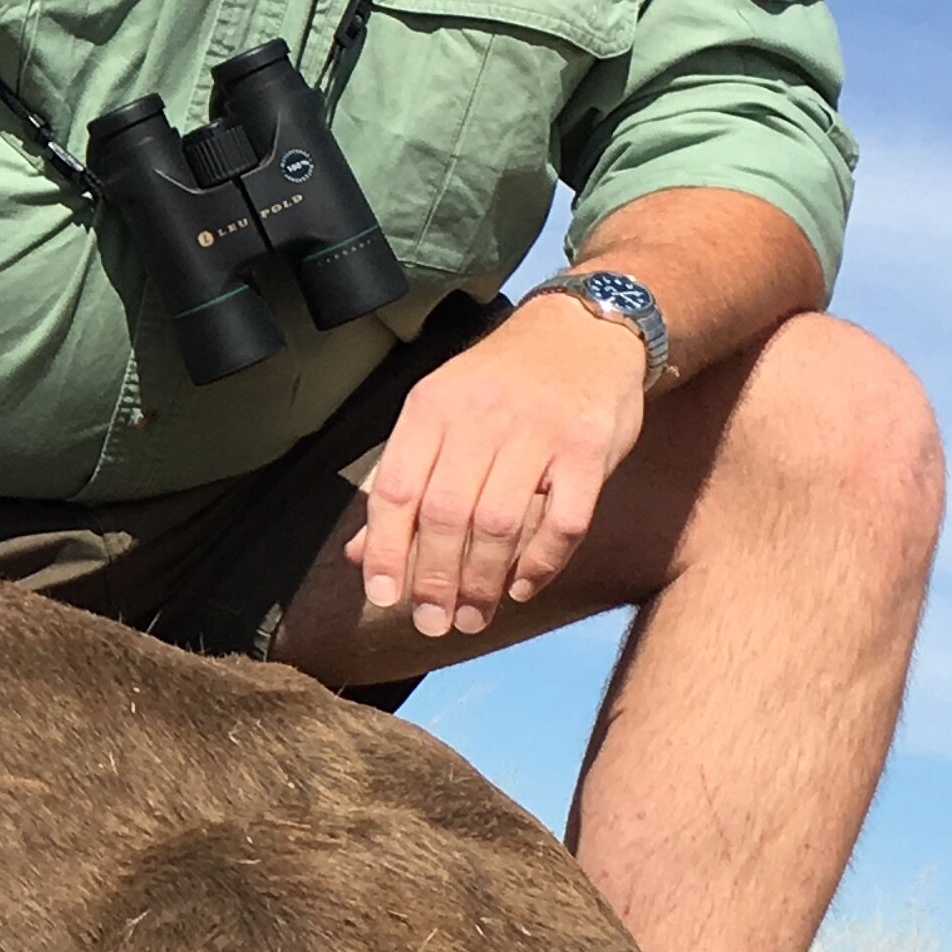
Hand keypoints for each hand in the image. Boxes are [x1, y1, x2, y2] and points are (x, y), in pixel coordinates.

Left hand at [349, 293, 649, 637]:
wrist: (584, 330)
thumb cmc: (501, 383)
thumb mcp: (441, 413)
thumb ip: (404, 480)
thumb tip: (362, 554)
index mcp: (432, 408)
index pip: (396, 490)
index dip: (385, 550)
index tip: (382, 597)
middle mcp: (480, 417)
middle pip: (444, 514)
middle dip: (433, 579)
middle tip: (432, 621)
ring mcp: (538, 432)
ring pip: (498, 524)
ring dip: (482, 581)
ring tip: (473, 616)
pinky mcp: (589, 449)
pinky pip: (564, 521)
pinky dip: (541, 563)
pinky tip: (521, 587)